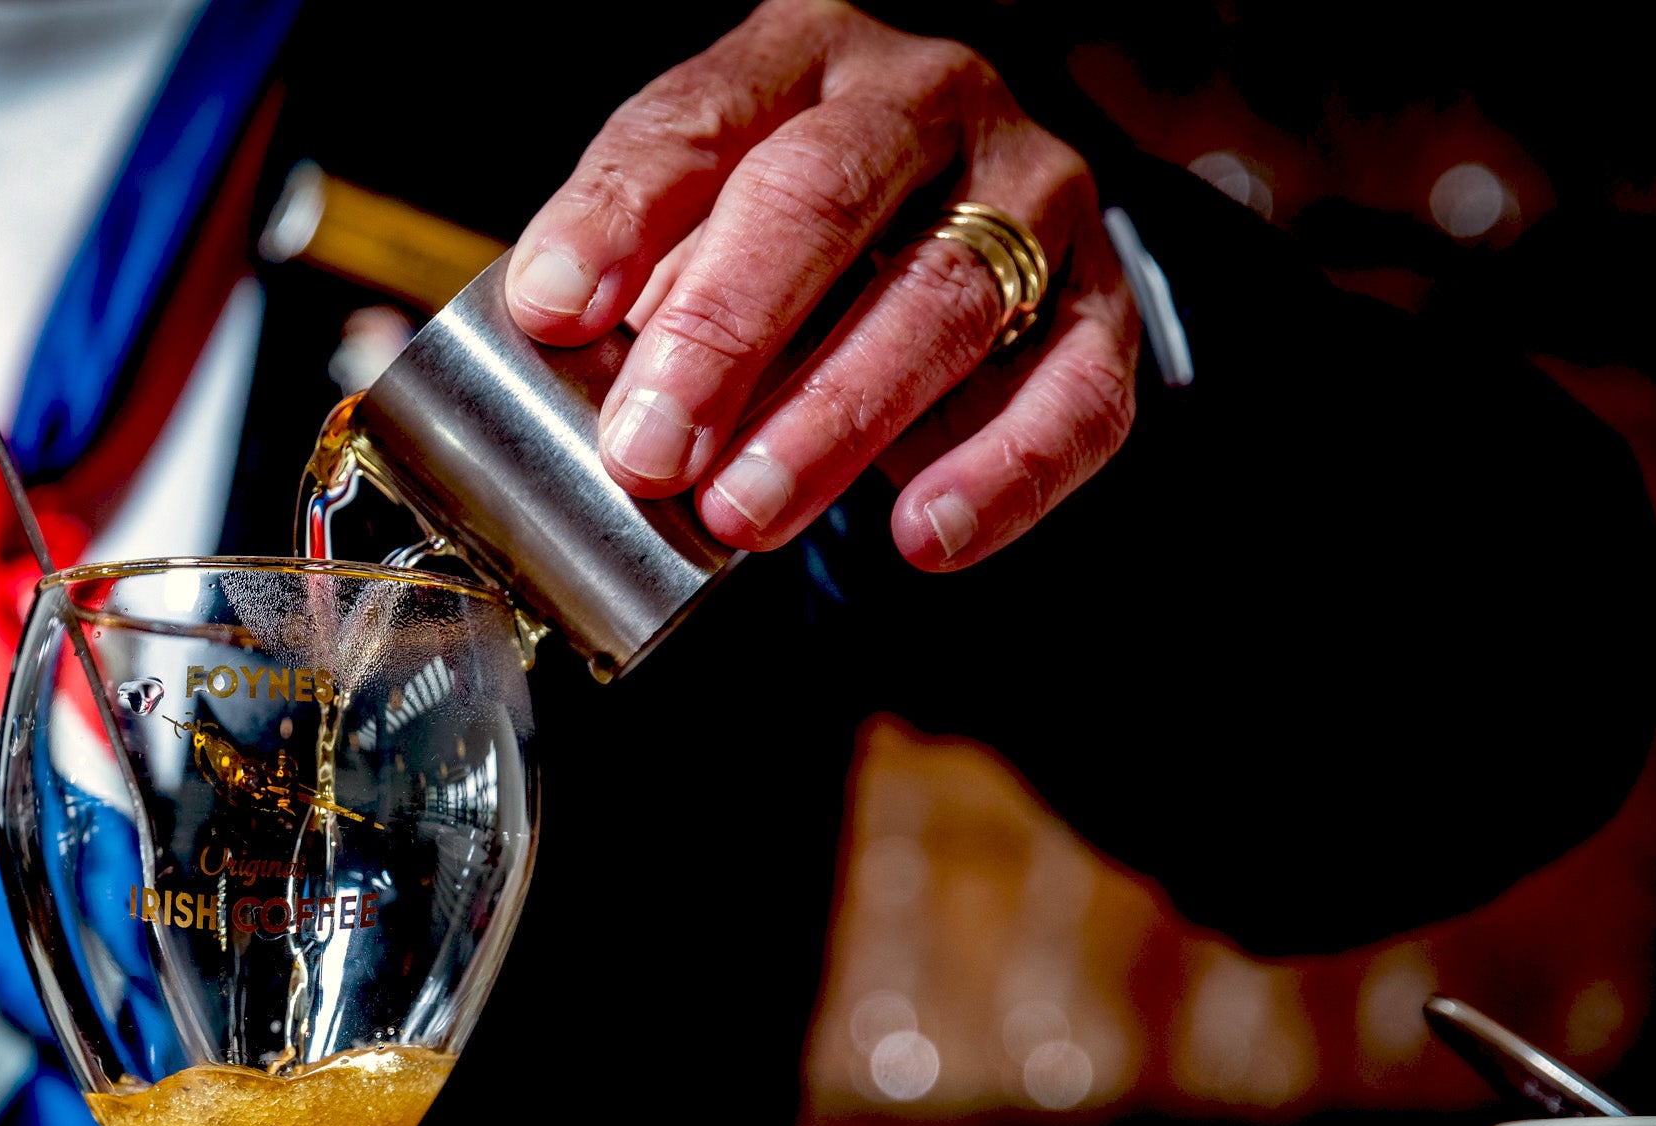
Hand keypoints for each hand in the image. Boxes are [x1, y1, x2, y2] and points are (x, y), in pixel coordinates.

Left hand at [503, 0, 1137, 571]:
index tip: (556, 312)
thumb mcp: (694, 220)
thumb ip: (636, 275)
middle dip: (725, 333)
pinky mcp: (1099, 300)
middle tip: (650, 451)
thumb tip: (569, 363)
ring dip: (834, 419)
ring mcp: (1027, 195)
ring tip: (745, 513)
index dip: (621, 217)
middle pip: (822, 196)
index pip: (700, 121)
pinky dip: (1000, 473)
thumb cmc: (786, 232)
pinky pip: (1075, 390)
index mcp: (798, 62)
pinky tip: (920, 533)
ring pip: (942, 296)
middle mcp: (924, 103)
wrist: (955, 209)